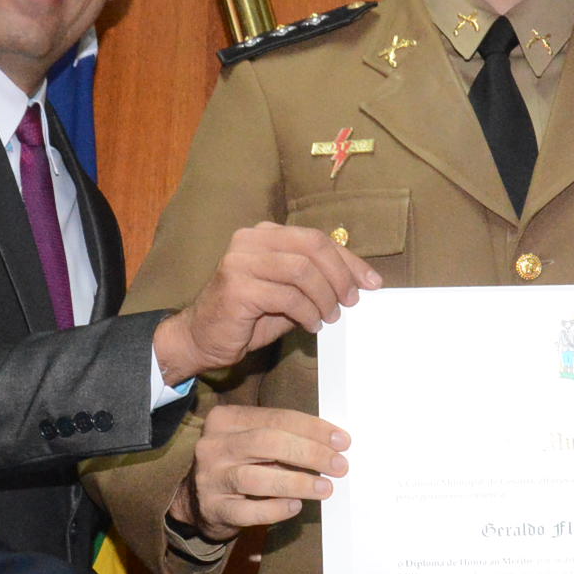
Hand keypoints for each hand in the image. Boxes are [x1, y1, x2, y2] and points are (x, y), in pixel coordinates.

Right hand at [155, 223, 383, 381]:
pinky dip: (308, 312)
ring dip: (325, 297)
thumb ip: (314, 282)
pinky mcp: (238, 288)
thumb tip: (358, 284)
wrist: (201, 338)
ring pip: (303, 270)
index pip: (317, 239)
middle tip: (351, 302)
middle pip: (313, 246)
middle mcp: (250, 241)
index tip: (372, 283)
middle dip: (341, 275)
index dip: (349, 260)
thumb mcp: (287, 294)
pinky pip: (288, 296)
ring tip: (330, 317)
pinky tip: (312, 326)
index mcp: (265, 235)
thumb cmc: (247, 317)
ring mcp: (241, 262)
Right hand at [170, 406, 347, 541]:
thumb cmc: (238, 465)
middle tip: (339, 466)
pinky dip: (276, 509)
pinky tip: (295, 507)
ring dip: (297, 482)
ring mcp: (209, 478)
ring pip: (256, 477)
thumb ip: (283, 438)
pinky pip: (248, 510)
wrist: (197, 500)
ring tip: (325, 488)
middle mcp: (213, 445)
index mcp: (226, 419)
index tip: (342, 441)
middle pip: (267, 443)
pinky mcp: (213, 508)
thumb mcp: (253, 443)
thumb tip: (333, 445)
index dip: (313, 429)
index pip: (277, 418)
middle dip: (310, 453)